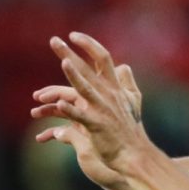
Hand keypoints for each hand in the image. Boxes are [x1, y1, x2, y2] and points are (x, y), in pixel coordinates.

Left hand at [31, 33, 154, 189]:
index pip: (103, 58)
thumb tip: (124, 66)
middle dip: (70, 53)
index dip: (89, 44)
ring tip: (64, 62)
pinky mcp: (97, 126)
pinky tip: (58, 104)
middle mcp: (108, 94)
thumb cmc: (131, 129)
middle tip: (53, 40)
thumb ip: (127, 82)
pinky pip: (81, 116)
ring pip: (85, 88)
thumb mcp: (133, 102)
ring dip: (74, 75)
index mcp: (114, 87)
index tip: (73, 35)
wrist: (135, 154)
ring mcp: (103, 109)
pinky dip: (71, 109)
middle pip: (88, 69)